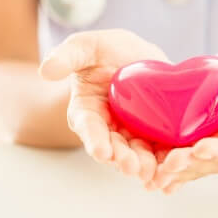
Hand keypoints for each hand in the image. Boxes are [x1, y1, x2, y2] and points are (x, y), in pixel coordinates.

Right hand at [39, 29, 167, 182]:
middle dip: (122, 159)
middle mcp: (106, 129)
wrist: (136, 54)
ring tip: (151, 171)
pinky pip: (158, 151)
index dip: (95, 140)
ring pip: (136, 154)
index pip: (88, 128)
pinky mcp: (152, 133)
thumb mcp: (86, 46)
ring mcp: (130, 133)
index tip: (101, 151)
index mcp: (85, 111)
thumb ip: (67, 56)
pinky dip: (163, 161)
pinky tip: (171, 169)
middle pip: (113, 148)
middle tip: (131, 166)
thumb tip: (46, 70)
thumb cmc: (105, 50)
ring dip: (143, 165)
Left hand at [150, 43, 217, 193]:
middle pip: (214, 164)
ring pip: (195, 166)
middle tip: (169, 164)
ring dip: (176, 172)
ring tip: (155, 174)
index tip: (200, 148)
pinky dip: (167, 170)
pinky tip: (151, 178)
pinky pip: (183, 161)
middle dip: (191, 165)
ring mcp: (217, 150)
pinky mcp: (197, 146)